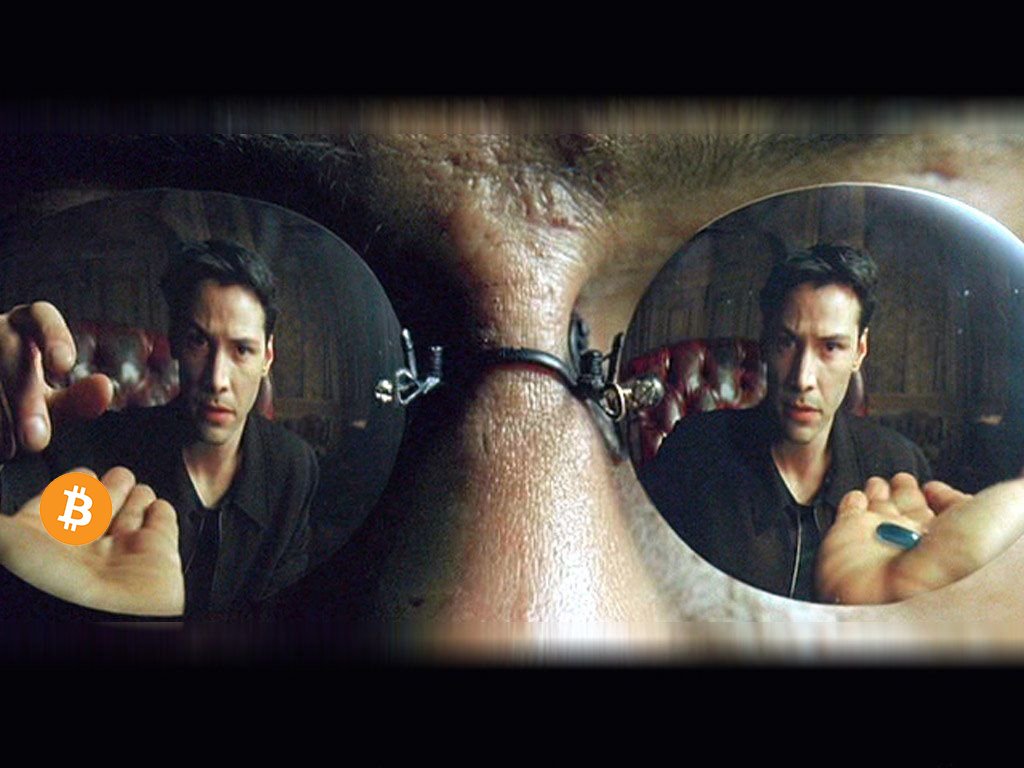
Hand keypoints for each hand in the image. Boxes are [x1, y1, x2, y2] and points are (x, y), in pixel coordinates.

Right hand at [0, 302, 112, 459]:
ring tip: (10, 449)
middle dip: (23, 397)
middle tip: (37, 440)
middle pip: (7, 350)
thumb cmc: (19, 405)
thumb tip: (104, 387)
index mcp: (25, 326)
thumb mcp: (50, 404)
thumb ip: (78, 399)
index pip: (40, 315)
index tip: (63, 366)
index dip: (53, 336)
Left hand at [0, 466, 183, 616]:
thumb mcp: (6, 540)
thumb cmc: (46, 586)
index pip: (54, 510)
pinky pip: (161, 523)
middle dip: (101, 489)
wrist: (102, 618)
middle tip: (107, 475)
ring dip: (131, 496)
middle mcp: (81, 550)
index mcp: (41, 545)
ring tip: (130, 482)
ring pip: (127, 514)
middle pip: (94, 509)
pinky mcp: (158, 553)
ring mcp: (121, 552)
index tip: (75, 476)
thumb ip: (1, 521)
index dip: (64, 491)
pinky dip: (160, 511)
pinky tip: (155, 504)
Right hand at [817, 472, 1023, 604]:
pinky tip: (858, 495)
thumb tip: (1020, 480)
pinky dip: (851, 501)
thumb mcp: (1011, 508)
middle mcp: (917, 541)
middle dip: (905, 491)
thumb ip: (1012, 493)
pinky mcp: (845, 539)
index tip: (935, 487)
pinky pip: (848, 513)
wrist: (923, 593)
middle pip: (909, 508)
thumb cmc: (976, 556)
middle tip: (903, 478)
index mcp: (955, 536)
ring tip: (879, 482)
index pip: (946, 512)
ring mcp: (881, 541)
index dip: (941, 497)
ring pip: (878, 508)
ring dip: (878, 492)